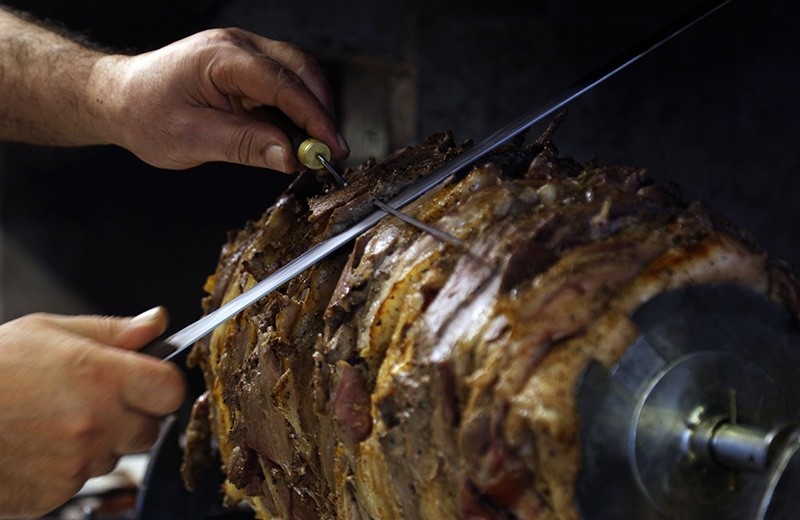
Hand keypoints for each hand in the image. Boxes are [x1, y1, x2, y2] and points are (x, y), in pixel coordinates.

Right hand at [0, 307, 185, 517]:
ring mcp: (77, 463)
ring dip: (99, 443)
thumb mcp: (47, 331)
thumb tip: (157, 322)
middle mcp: (97, 423)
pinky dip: (67, 469)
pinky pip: (82, 482)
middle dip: (132, 417)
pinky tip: (37, 446)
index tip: (148, 381)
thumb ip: (112, 331)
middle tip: (92, 401)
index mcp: (102, 377)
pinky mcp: (56, 494)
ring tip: (53, 421)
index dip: (162, 386)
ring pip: (116, 457)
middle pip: (151, 429)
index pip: (171, 391)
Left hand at [90, 28, 348, 171]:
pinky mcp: (246, 71)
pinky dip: (296, 112)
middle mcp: (237, 47)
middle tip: (330, 152)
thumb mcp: (192, 138)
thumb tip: (289, 156)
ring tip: (315, 149)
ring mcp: (244, 56)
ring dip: (311, 110)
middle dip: (321, 111)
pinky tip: (296, 138)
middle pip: (300, 70)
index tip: (329, 147)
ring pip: (297, 76)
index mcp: (221, 57)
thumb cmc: (145, 114)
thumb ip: (245, 145)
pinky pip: (283, 87)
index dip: (313, 117)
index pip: (282, 84)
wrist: (120, 100)